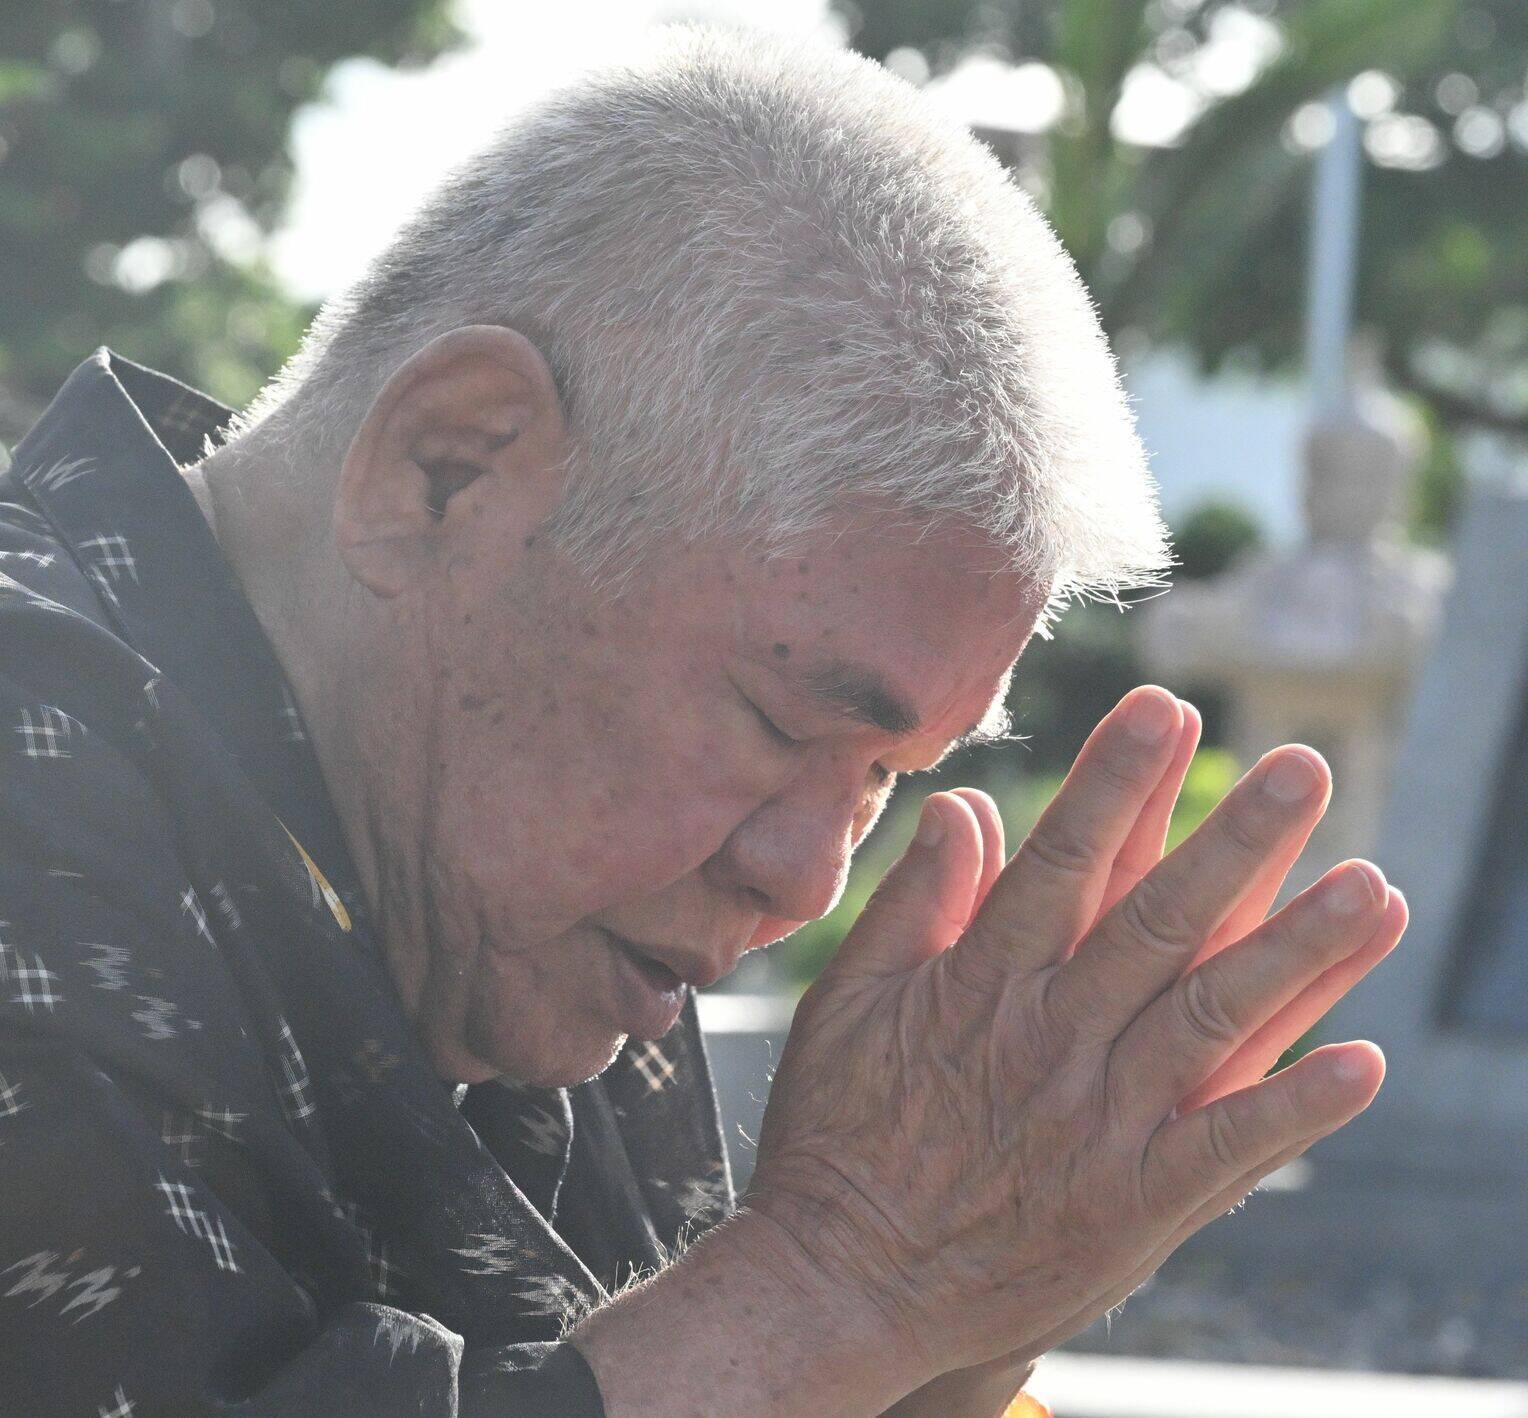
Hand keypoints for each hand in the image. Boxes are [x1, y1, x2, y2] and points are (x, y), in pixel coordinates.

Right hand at [746, 686, 1405, 1390]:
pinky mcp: (1131, 1204)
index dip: (1115, 783)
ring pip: (1211, 1021)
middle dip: (1235, 842)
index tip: (1162, 709)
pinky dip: (1294, 1108)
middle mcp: (1051, 1041)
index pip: (1061, 864)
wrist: (841, 1285)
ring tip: (1373, 889)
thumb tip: (962, 805)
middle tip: (1304, 771)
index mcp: (981, 985)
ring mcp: (1098, 1124)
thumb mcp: (846, 1005)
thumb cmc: (835, 1133)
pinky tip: (1362, 1062)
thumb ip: (912, 904)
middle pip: (1156, 924)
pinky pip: (1225, 1151)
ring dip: (1297, 954)